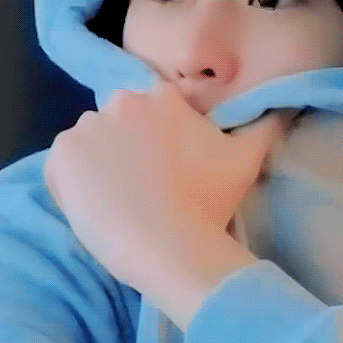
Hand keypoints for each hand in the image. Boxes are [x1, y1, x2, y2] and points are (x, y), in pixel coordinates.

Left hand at [44, 81, 288, 289]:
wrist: (167, 245)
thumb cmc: (208, 200)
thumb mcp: (247, 159)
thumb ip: (266, 125)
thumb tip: (283, 106)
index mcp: (162, 97)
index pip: (155, 108)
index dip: (162, 137)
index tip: (172, 165)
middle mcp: (121, 102)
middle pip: (122, 120)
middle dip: (132, 144)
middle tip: (150, 183)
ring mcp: (85, 129)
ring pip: (94, 141)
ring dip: (104, 160)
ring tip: (124, 196)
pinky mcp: (59, 159)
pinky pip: (66, 165)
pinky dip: (77, 180)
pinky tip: (100, 203)